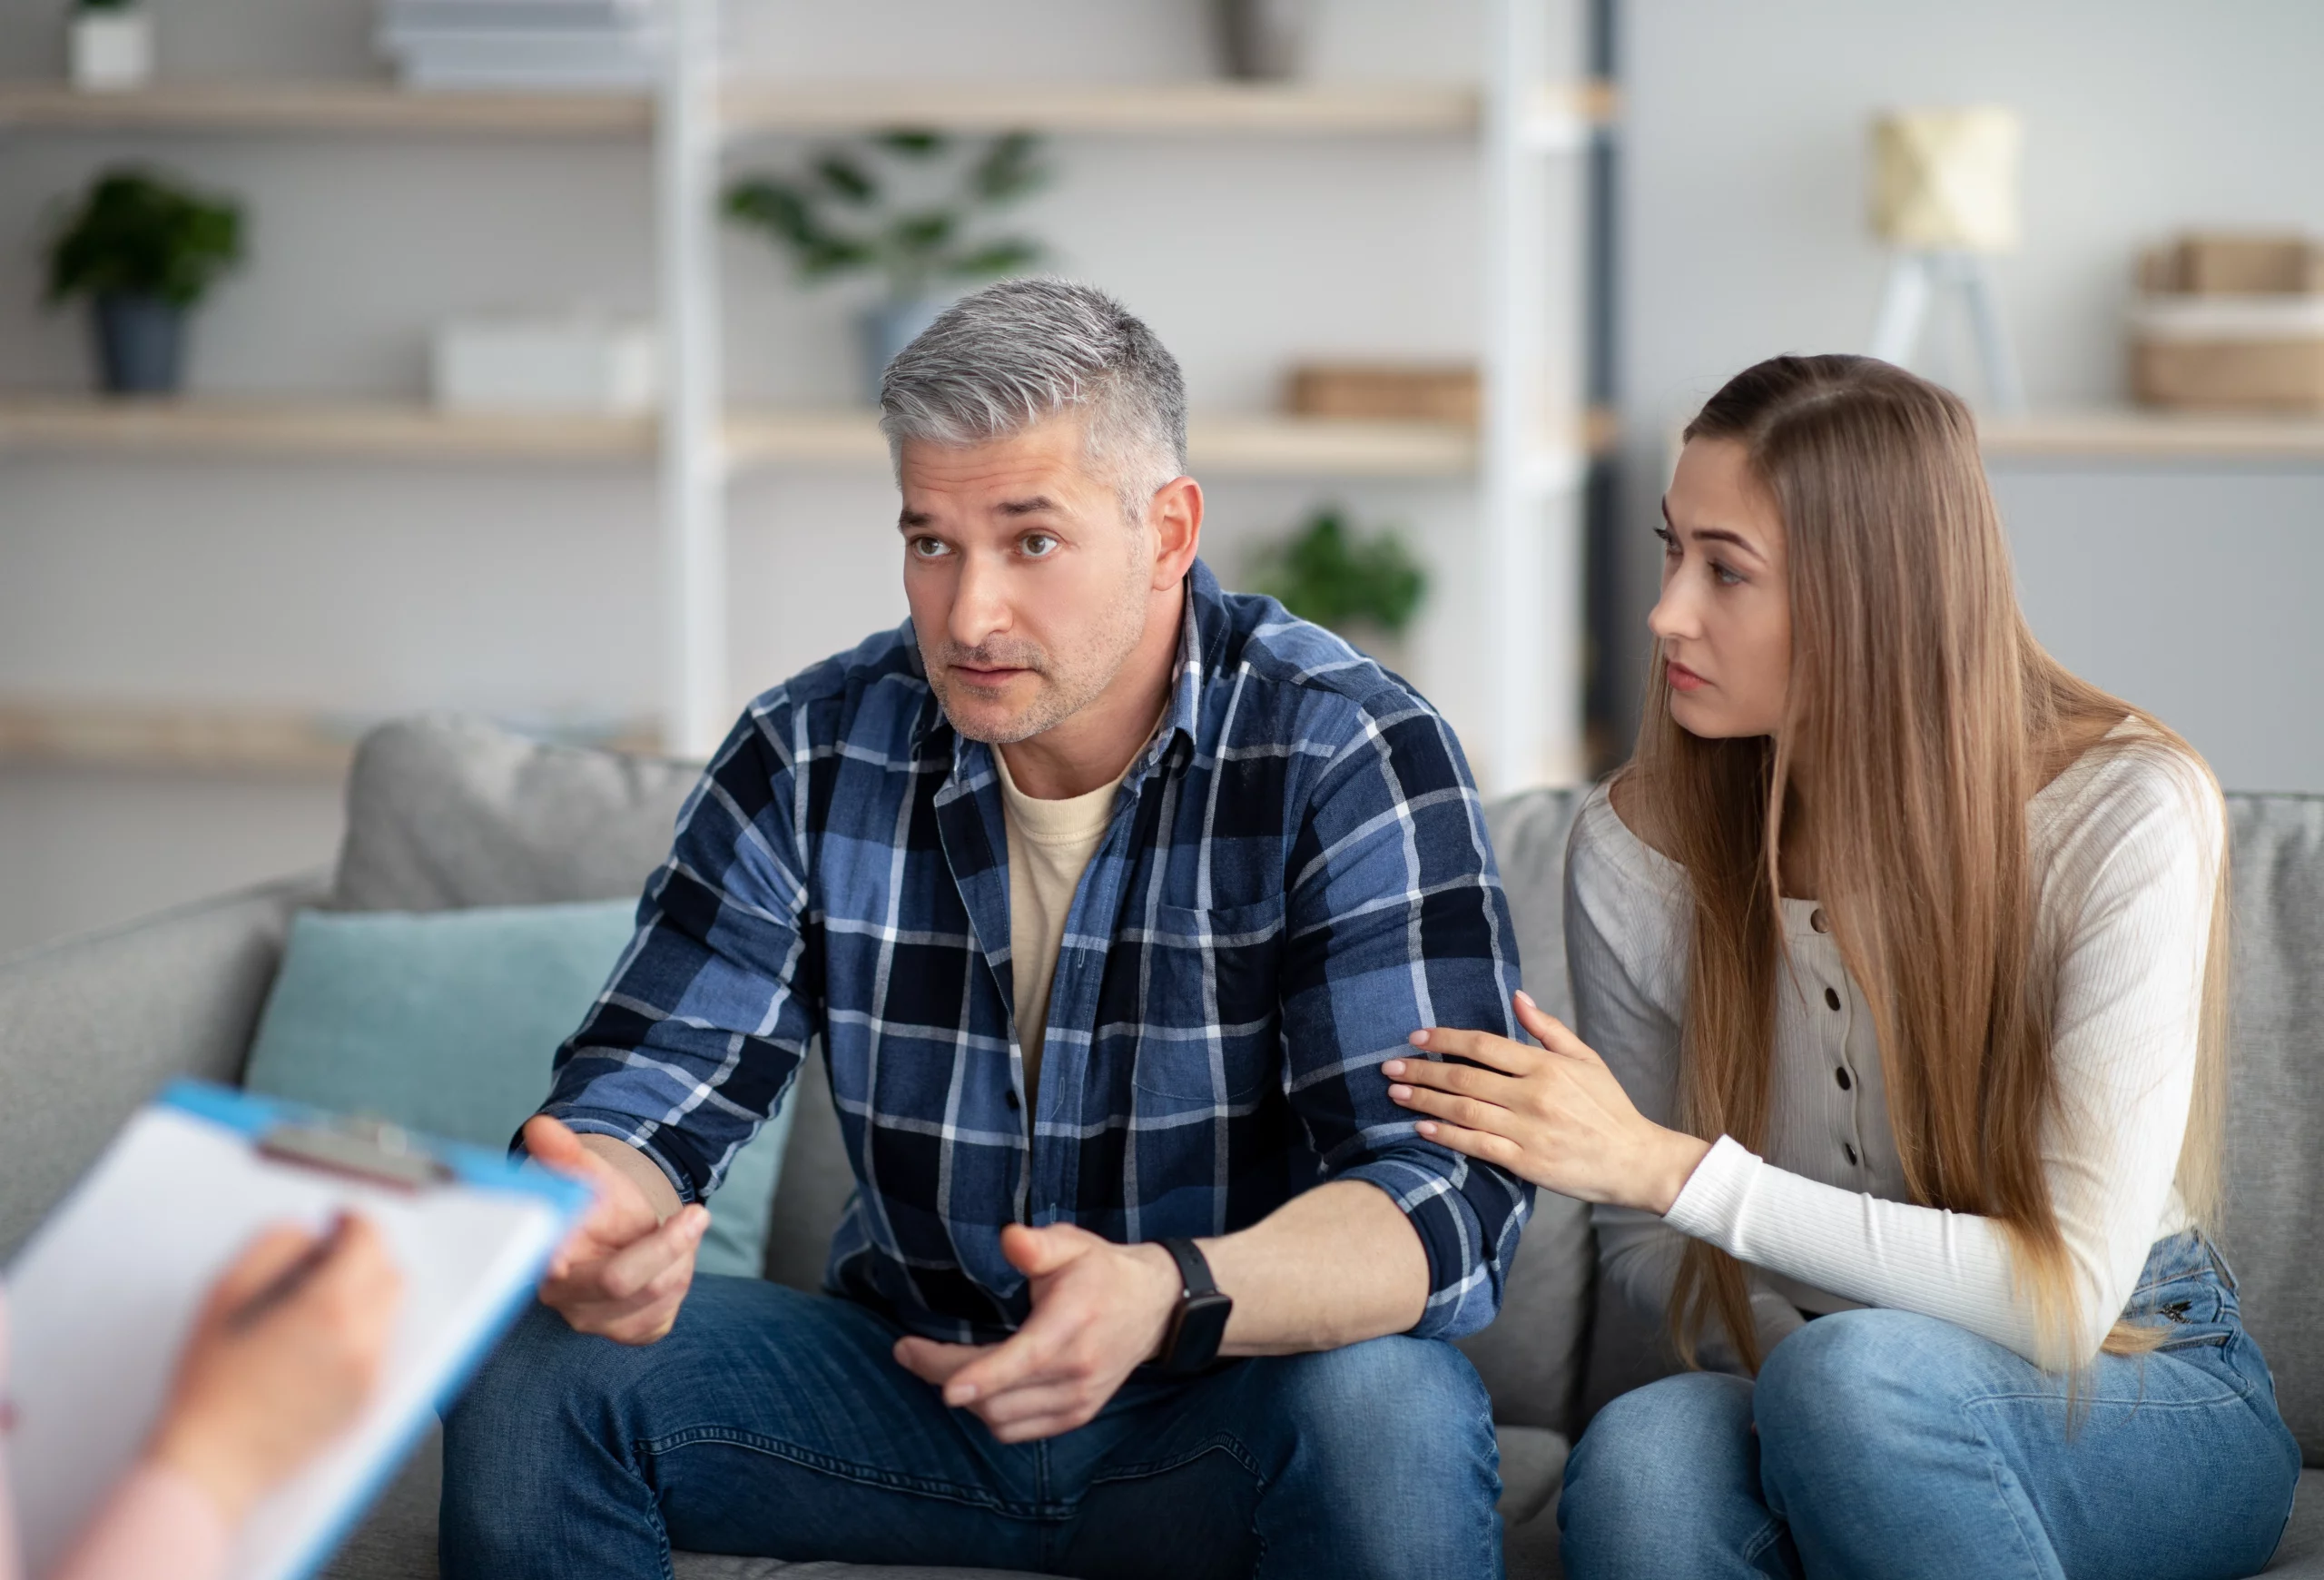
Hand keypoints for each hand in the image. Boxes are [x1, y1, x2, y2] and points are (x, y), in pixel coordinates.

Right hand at [147, 1213, 401, 1525]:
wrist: (214, 1465)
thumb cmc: (210, 1389)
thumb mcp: (225, 1296)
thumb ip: (273, 1246)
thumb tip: (310, 1233)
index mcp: (330, 1309)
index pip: (369, 1241)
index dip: (354, 1221)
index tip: (338, 1219)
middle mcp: (362, 1341)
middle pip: (390, 1274)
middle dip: (364, 1257)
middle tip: (326, 1260)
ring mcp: (371, 1375)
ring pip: (390, 1312)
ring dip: (365, 1295)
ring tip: (315, 1305)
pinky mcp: (368, 1403)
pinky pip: (380, 1349)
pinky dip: (361, 1333)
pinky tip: (317, 1344)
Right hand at [525, 1115, 708, 1343]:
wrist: (617, 1231)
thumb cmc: (594, 1202)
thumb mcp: (583, 1171)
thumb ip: (562, 1152)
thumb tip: (541, 1127)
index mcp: (542, 1254)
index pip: (548, 1262)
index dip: (556, 1259)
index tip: (569, 1253)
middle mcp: (562, 1297)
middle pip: (617, 1281)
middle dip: (667, 1243)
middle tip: (697, 1212)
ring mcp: (594, 1321)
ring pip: (655, 1294)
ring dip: (680, 1256)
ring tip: (678, 1230)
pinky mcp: (629, 1334)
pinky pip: (667, 1312)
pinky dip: (681, 1275)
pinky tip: (672, 1259)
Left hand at [891, 1223, 1180, 1444]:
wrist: (1154, 1307)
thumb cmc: (1102, 1271)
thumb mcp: (1074, 1244)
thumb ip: (1039, 1245)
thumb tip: (1009, 1240)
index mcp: (1071, 1325)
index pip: (1022, 1360)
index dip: (981, 1376)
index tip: (945, 1386)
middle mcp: (1076, 1371)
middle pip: (996, 1396)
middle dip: (943, 1376)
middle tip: (910, 1351)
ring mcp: (1077, 1401)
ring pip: (1001, 1420)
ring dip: (965, 1398)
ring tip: (940, 1366)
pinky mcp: (1076, 1416)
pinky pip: (1017, 1431)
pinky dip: (989, 1414)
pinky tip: (979, 1387)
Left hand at [1385, 991, 1711, 1214]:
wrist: (1634, 1160)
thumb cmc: (1609, 1107)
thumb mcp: (1586, 1059)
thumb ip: (1548, 1029)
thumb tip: (1518, 997)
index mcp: (1546, 1066)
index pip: (1483, 1045)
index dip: (1445, 1039)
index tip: (1416, 1037)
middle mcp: (1533, 1096)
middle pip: (1464, 1078)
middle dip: (1422, 1070)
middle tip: (1389, 1066)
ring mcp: (1528, 1131)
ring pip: (1464, 1111)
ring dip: (1425, 1100)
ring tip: (1396, 1093)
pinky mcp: (1525, 1162)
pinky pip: (1477, 1145)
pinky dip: (1446, 1136)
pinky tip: (1421, 1127)